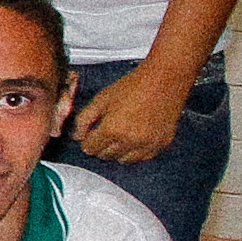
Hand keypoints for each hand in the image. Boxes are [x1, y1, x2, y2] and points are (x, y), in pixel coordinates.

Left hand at [74, 61, 192, 164]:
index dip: (87, 142)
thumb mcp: (101, 99)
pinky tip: (134, 138)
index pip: (90, 148)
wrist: (164, 80)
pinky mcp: (162, 144)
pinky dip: (136, 151)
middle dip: (101, 146)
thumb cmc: (132, 86)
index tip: (90, 136)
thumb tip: (77, 137)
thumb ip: (84, 120)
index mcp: (112, 129)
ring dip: (118, 151)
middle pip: (106, 155)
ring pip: (124, 160)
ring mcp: (148, 144)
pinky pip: (143, 157)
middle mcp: (130, 141)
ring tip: (120, 135)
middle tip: (105, 133)